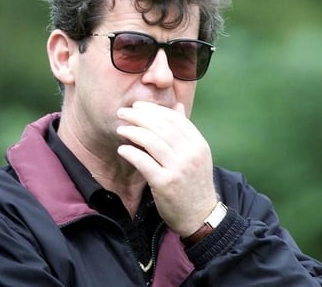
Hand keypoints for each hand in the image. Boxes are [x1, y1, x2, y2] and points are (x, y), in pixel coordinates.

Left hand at [115, 101, 217, 236]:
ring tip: (120, 129)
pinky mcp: (165, 183)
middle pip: (161, 127)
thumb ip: (185, 131)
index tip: (137, 106)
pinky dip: (131, 153)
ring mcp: (179, 168)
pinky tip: (122, 149)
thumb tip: (176, 106)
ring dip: (132, 132)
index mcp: (198, 144)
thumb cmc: (193, 183)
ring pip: (151, 142)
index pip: (174, 119)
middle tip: (122, 113)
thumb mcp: (196, 155)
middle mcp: (191, 154)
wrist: (200, 215)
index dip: (153, 110)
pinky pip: (144, 162)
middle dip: (138, 117)